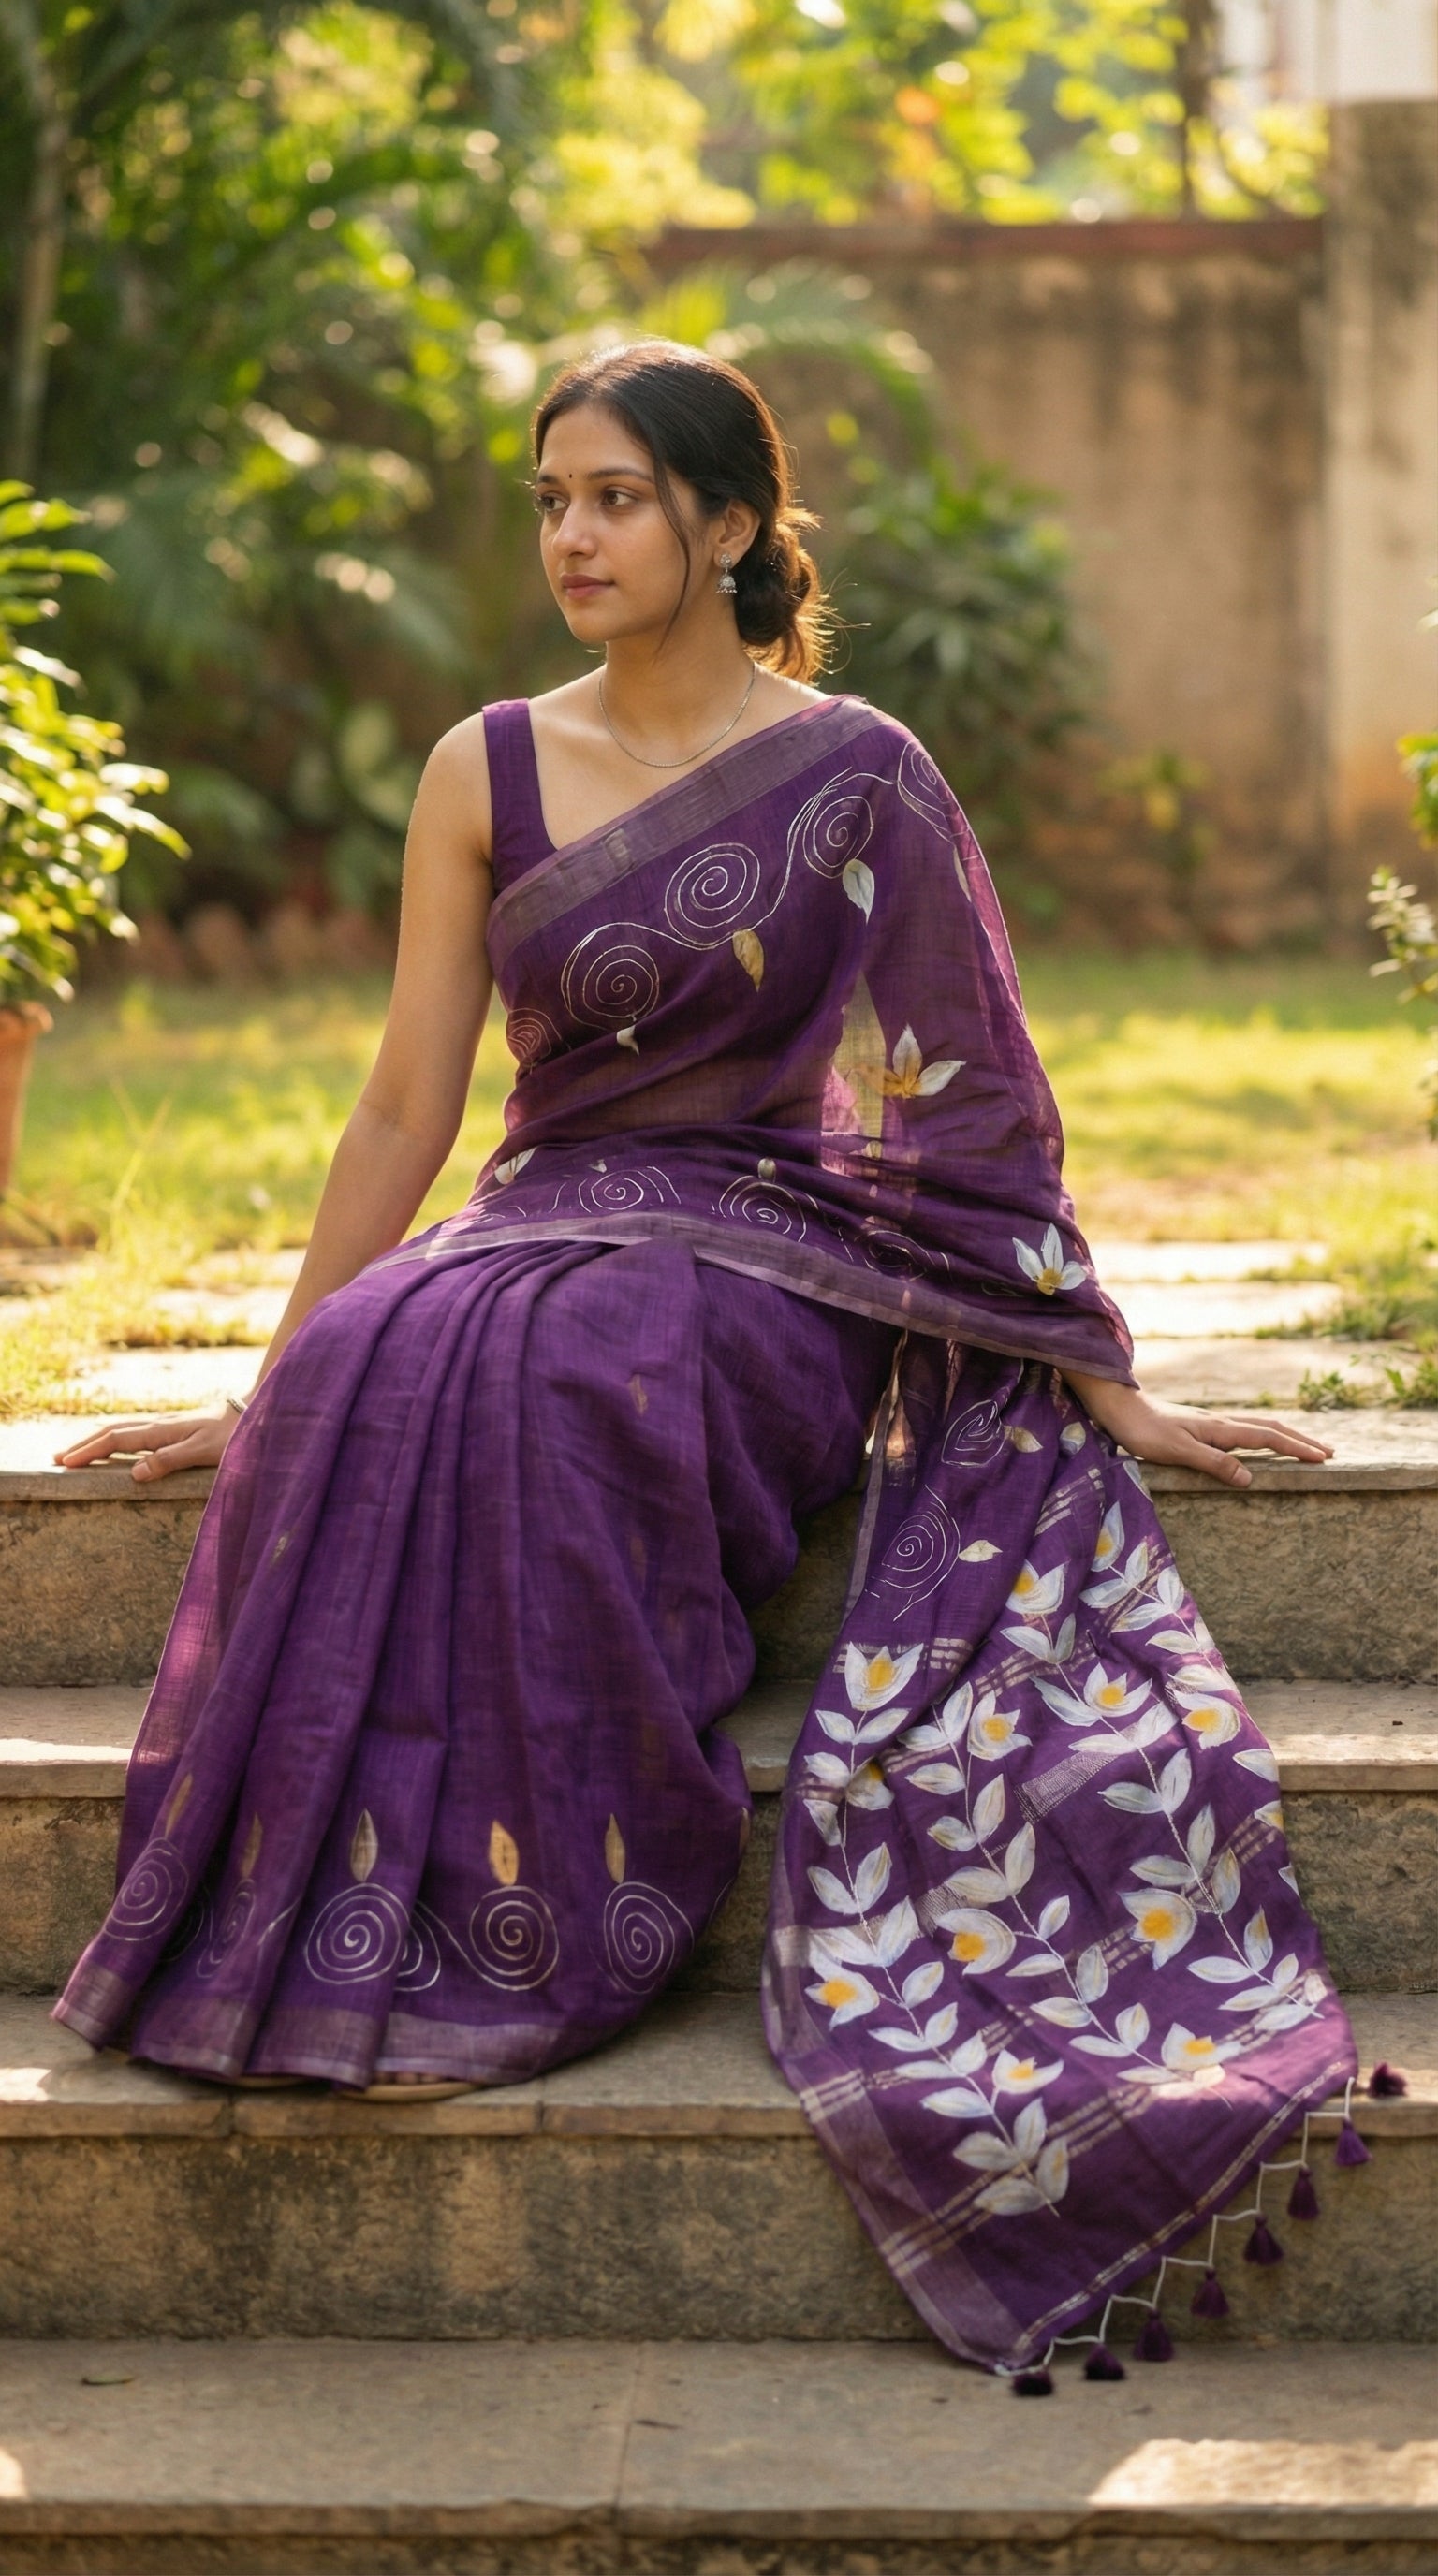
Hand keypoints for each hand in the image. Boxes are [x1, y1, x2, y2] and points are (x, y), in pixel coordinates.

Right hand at [53, 1409, 240, 1482]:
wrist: (259, 1411)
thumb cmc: (235, 1435)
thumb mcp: (204, 1451)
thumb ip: (171, 1460)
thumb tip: (133, 1472)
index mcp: (163, 1430)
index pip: (116, 1440)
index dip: (89, 1452)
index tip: (65, 1464)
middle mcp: (161, 1424)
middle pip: (113, 1431)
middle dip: (85, 1444)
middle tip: (58, 1459)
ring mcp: (169, 1424)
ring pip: (124, 1429)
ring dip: (98, 1440)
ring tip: (78, 1452)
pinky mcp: (178, 1427)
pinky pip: (138, 1432)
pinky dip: (117, 1439)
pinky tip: (118, 1446)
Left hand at [1065, 1377, 1332, 1489]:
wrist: (1118, 1408)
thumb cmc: (1143, 1431)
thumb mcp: (1178, 1451)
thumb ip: (1214, 1463)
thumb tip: (1251, 1477)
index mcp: (1219, 1429)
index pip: (1268, 1438)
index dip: (1297, 1448)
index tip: (1324, 1458)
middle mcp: (1220, 1423)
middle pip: (1270, 1429)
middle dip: (1301, 1440)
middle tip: (1330, 1451)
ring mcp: (1210, 1424)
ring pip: (1257, 1429)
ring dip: (1285, 1437)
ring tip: (1305, 1446)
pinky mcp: (1199, 1427)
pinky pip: (1242, 1432)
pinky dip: (1262, 1438)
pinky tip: (1258, 1444)